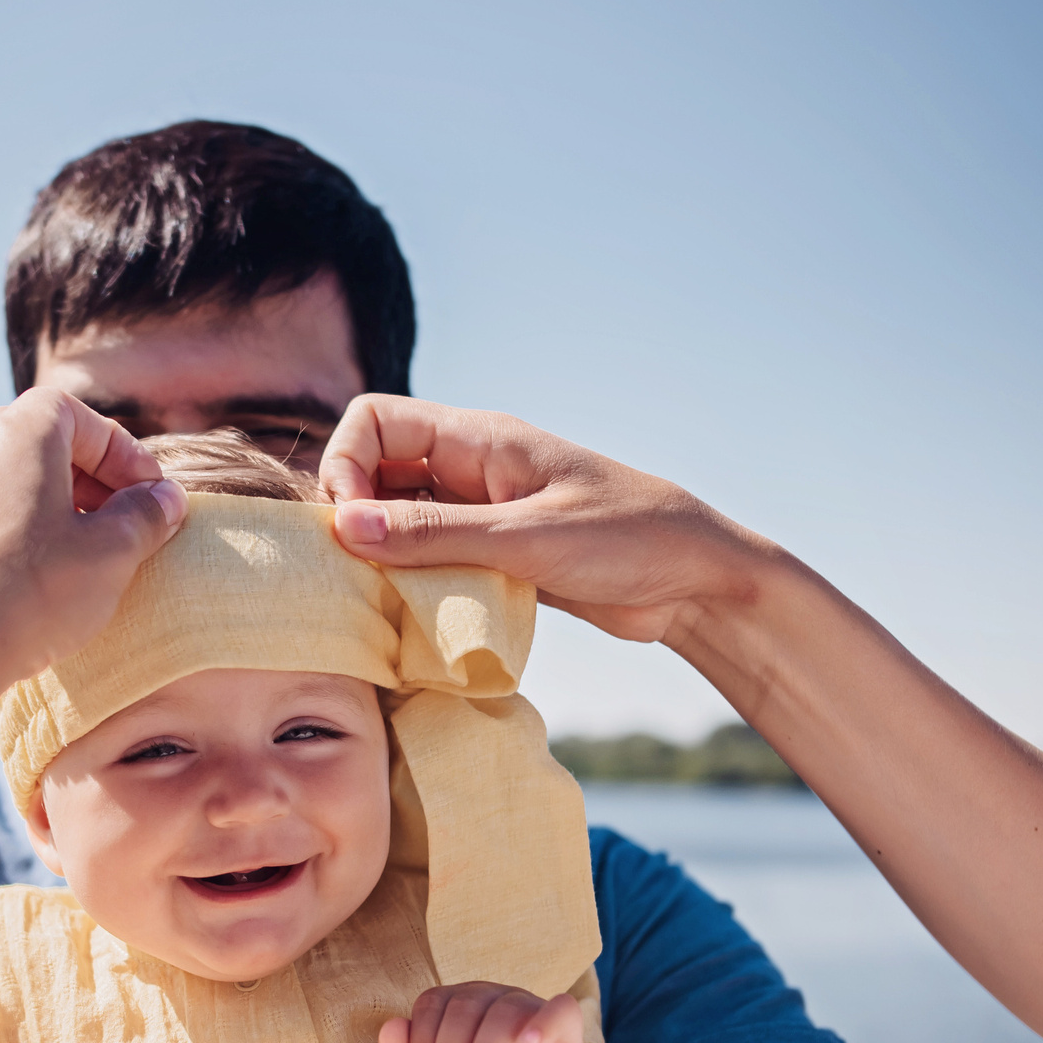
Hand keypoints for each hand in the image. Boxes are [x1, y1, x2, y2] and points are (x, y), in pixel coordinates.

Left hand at [0, 388, 186, 714]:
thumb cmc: (27, 594)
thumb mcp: (111, 554)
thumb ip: (144, 516)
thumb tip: (164, 499)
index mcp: (20, 430)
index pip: (88, 422)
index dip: (130, 460)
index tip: (155, 499)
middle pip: (48, 445)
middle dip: (95, 481)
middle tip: (128, 524)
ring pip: (14, 480)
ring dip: (56, 506)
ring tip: (86, 553)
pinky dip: (19, 529)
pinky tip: (37, 574)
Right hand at [318, 395, 780, 645]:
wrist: (698, 583)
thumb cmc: (627, 540)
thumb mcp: (526, 539)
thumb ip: (435, 534)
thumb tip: (344, 528)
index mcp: (479, 439)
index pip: (375, 421)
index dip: (346, 466)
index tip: (350, 527)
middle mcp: (471, 470)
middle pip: (376, 474)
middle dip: (355, 519)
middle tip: (355, 574)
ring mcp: (482, 516)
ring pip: (400, 525)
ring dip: (384, 561)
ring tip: (382, 603)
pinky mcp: (497, 560)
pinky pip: (433, 565)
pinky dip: (415, 588)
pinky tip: (417, 622)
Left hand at [377, 983, 615, 1042]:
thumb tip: (388, 1029)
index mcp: (460, 1002)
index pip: (433, 1003)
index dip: (422, 1041)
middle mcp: (493, 996)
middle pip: (464, 1008)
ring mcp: (530, 1006)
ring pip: (503, 1015)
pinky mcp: (564, 1026)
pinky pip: (559, 1011)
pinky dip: (542, 1024)